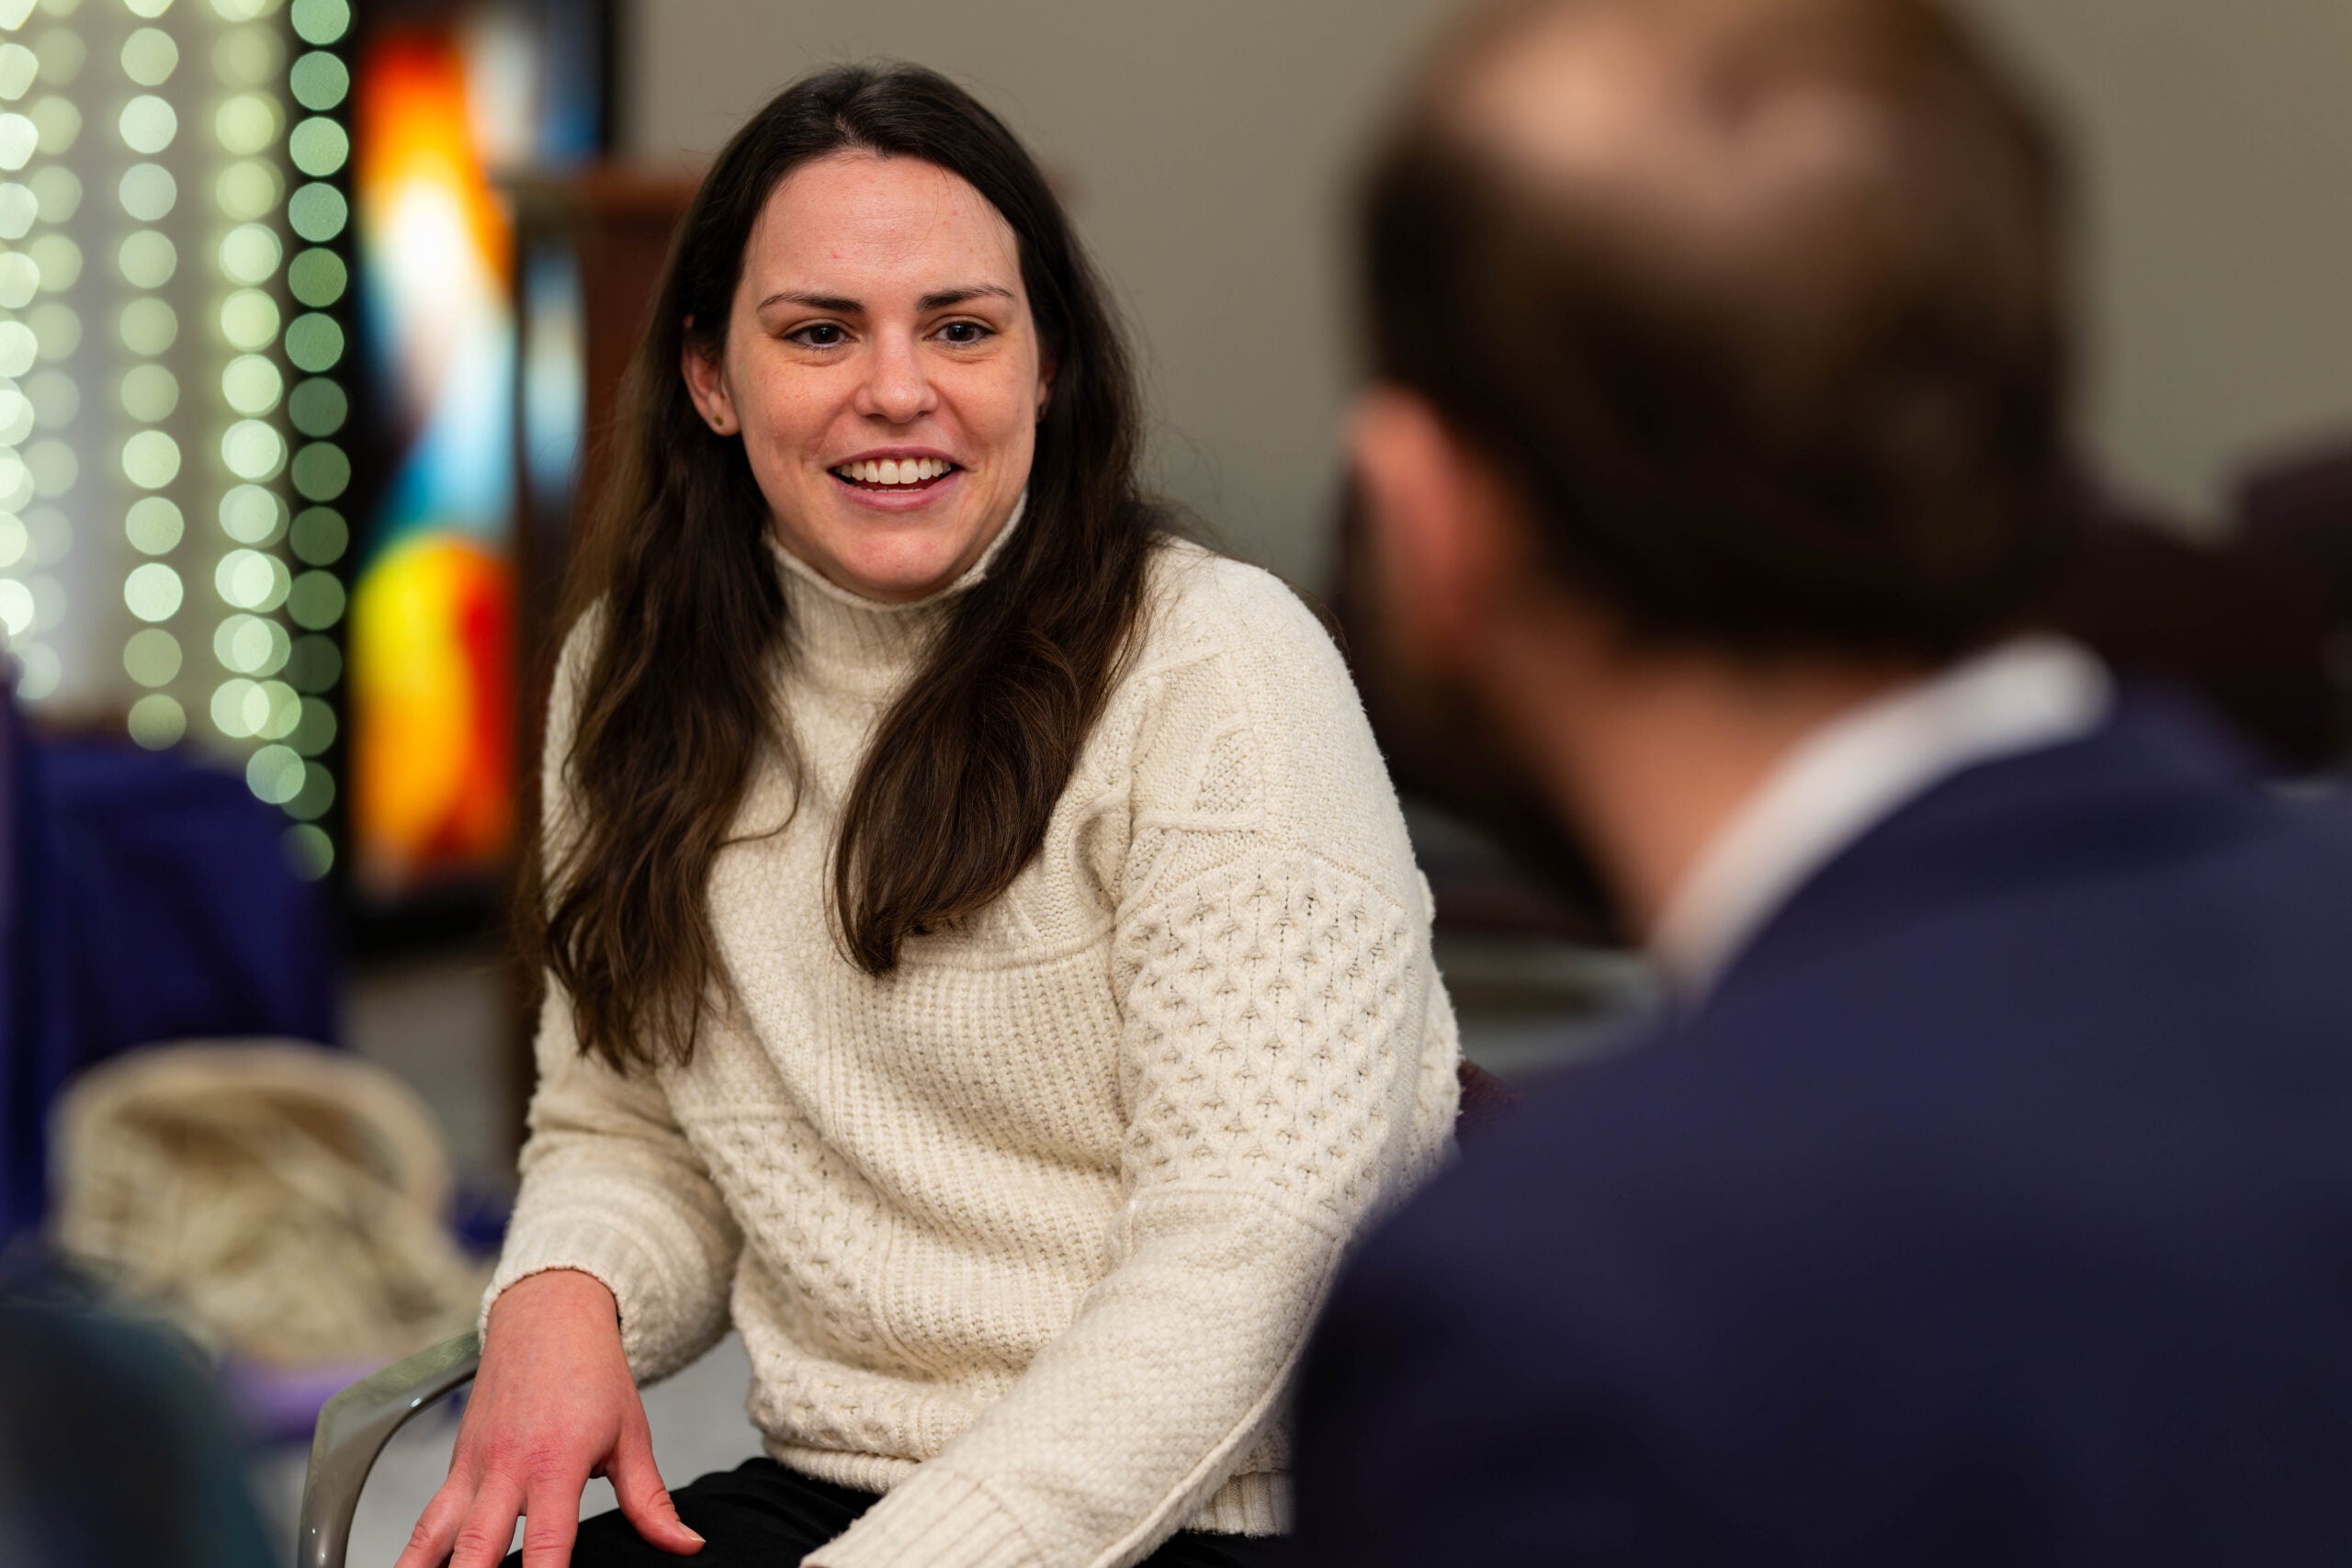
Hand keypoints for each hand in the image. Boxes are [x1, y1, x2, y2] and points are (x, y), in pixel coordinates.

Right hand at [395, 1269, 704, 1567]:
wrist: (549, 1315)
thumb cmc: (592, 1372)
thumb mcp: (631, 1435)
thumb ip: (650, 1501)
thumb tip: (686, 1544)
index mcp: (556, 1465)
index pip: (546, 1545)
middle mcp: (507, 1469)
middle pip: (477, 1547)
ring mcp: (474, 1467)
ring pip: (435, 1535)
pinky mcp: (456, 1465)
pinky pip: (426, 1519)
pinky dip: (413, 1552)